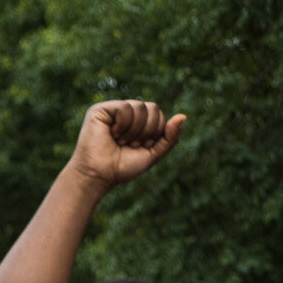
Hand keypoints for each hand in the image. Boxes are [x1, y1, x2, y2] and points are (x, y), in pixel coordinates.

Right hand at [67, 100, 184, 191]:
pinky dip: (122, 124)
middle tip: (131, 144)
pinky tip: (112, 134)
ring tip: (120, 140)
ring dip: (134, 130)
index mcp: (138, 121)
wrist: (99, 175)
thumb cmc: (122, 167)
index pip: (158, 114)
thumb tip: (183, 116)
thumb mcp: (153, 154)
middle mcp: (126, 113)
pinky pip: (124, 107)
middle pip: (152, 108)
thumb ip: (170, 137)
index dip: (155, 132)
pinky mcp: (100, 110)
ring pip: (139, 106)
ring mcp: (112, 110)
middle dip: (147, 130)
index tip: (140, 147)